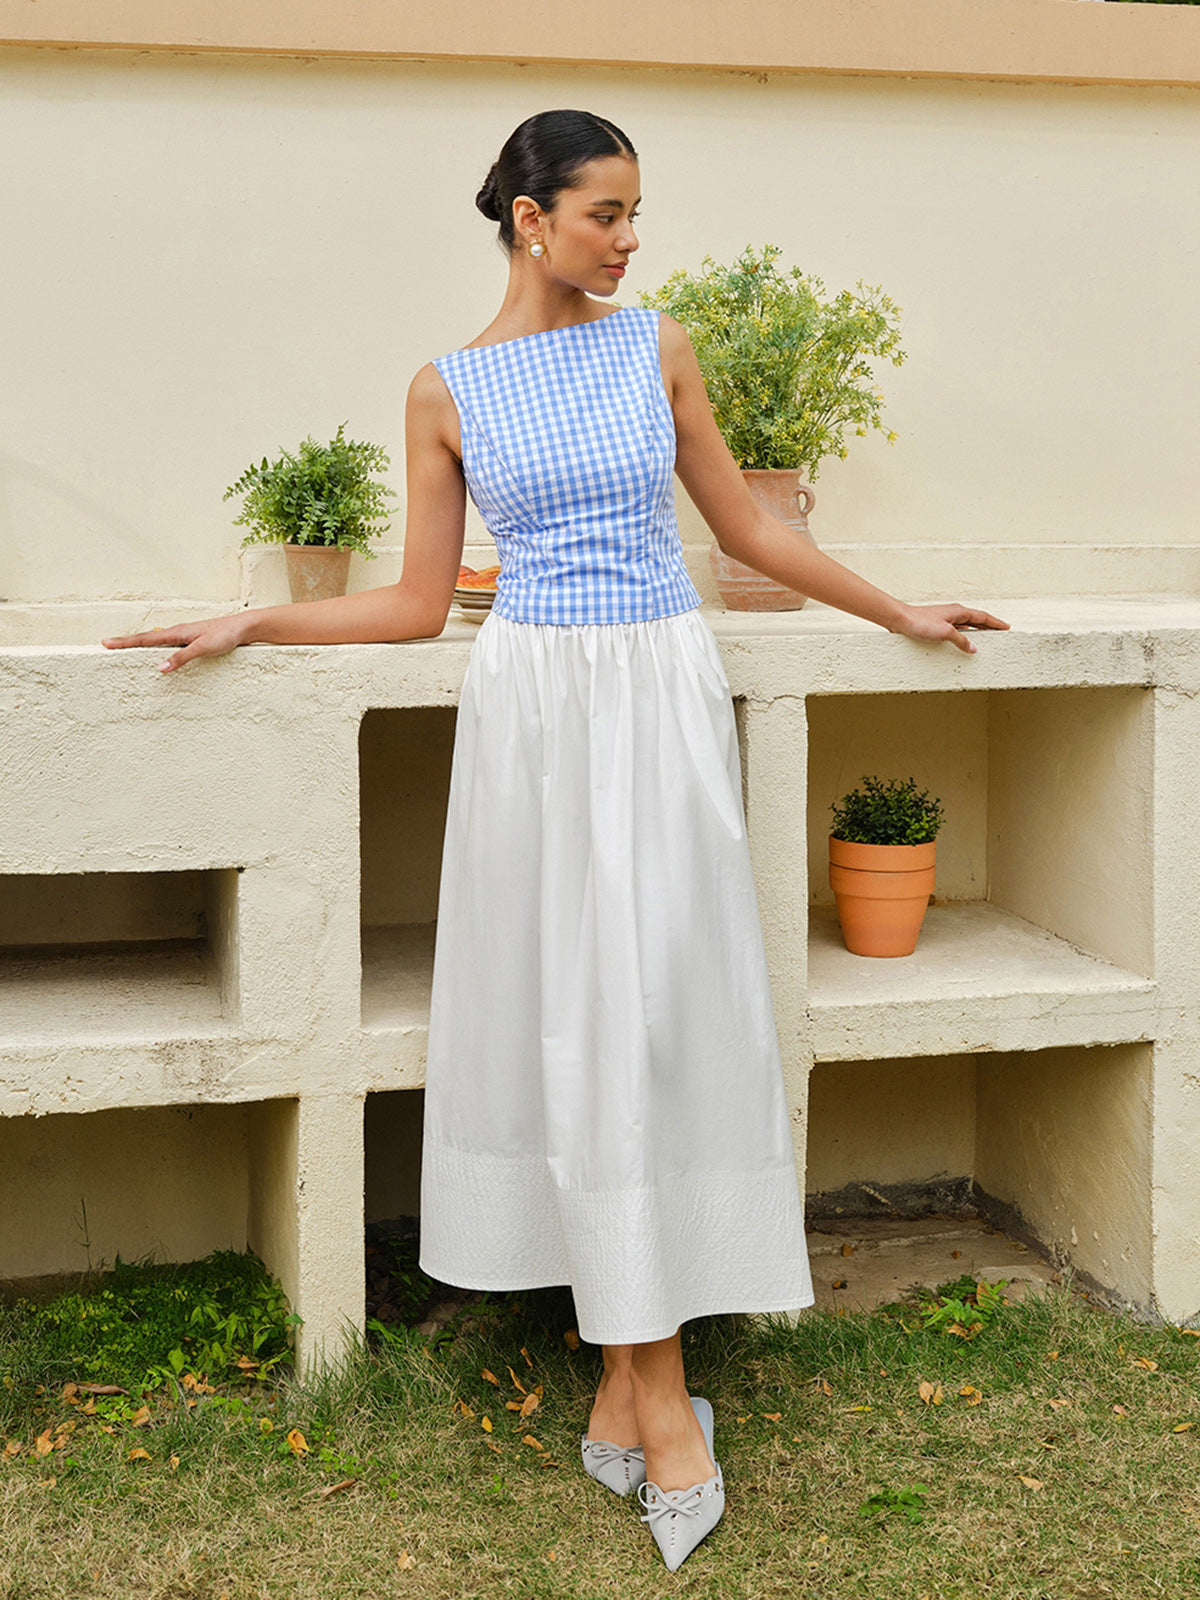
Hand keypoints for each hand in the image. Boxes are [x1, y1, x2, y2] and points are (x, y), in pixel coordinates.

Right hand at [101, 613, 251, 672]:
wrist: (245, 628)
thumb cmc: (226, 635)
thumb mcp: (203, 648)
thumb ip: (182, 658)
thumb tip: (159, 668)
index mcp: (177, 632)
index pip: (145, 638)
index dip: (124, 642)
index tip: (105, 643)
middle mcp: (178, 633)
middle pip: (147, 638)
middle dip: (126, 642)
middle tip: (107, 645)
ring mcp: (185, 637)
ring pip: (157, 641)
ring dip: (141, 645)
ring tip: (125, 649)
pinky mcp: (193, 642)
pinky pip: (170, 646)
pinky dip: (158, 649)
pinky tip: (158, 654)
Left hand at [892, 603, 1009, 655]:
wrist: (900, 619)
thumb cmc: (920, 622)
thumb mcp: (945, 633)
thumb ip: (961, 641)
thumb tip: (974, 649)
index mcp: (959, 611)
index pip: (983, 617)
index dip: (996, 623)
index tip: (1007, 627)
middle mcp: (954, 613)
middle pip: (977, 620)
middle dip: (990, 626)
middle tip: (1001, 632)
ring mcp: (946, 619)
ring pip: (967, 625)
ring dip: (978, 630)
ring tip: (987, 637)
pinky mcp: (937, 625)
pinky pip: (957, 629)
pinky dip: (965, 634)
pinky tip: (964, 640)